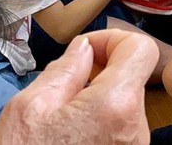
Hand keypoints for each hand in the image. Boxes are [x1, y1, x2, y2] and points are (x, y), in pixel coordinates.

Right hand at [0, 30, 159, 144]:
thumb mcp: (29, 108)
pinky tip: (71, 133)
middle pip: (131, 76)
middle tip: (64, 83)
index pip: (142, 48)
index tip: (87, 49)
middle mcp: (135, 128)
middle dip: (100, 70)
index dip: (113, 39)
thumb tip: (84, 48)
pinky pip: (121, 127)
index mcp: (115, 104)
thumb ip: (64, 69)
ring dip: (97, 97)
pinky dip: (100, 120)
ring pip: (125, 102)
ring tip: (62, 115)